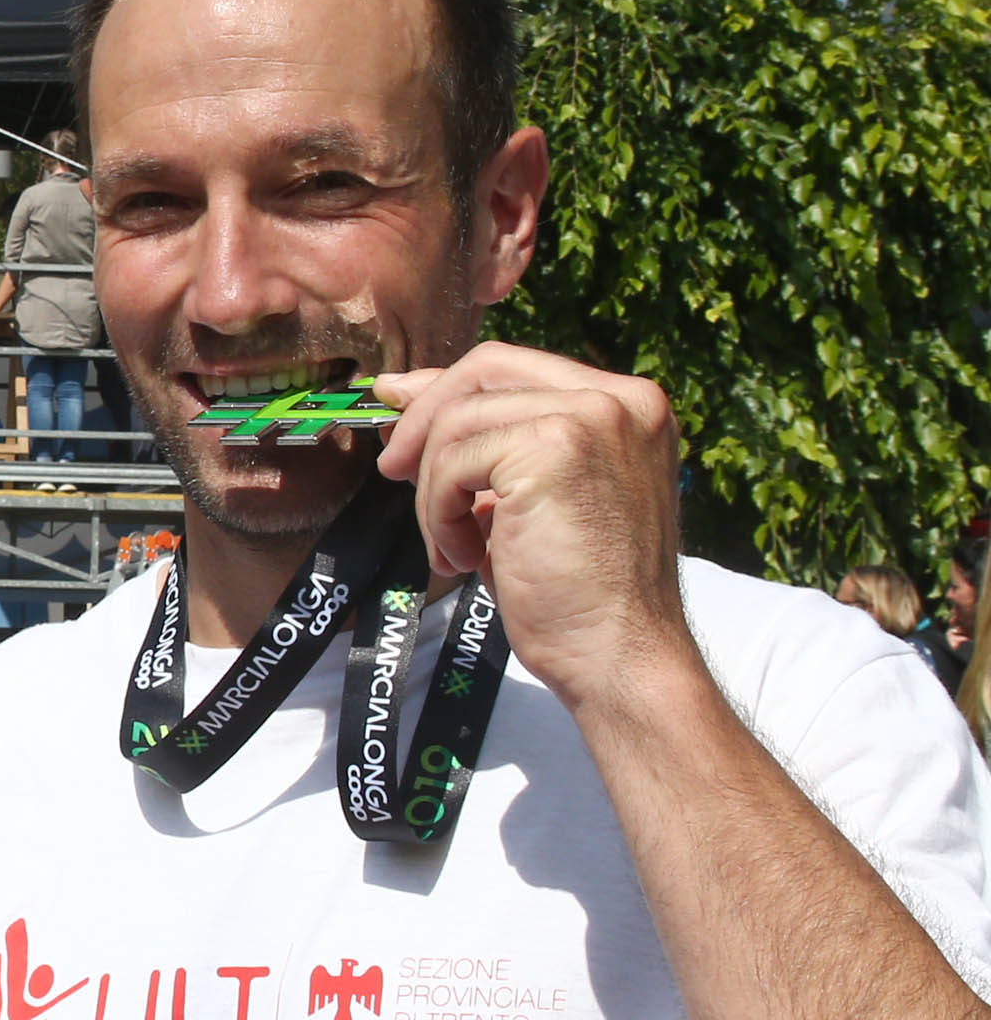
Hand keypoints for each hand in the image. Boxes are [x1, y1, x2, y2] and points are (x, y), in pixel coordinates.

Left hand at [372, 342, 698, 714]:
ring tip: (454, 547)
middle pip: (484, 370)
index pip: (512, 367)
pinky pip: (453, 463)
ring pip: (457, 422)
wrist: (617, 652)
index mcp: (626, 405)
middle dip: (424, 418)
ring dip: (433, 492)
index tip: (396, 405)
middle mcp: (620, 398)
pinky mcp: (554, 447)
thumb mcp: (529, 496)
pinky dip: (439, 514)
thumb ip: (490, 442)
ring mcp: (592, 416)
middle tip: (392, 471)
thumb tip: (402, 392)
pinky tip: (465, 555)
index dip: (444, 385)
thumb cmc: (574, 590)